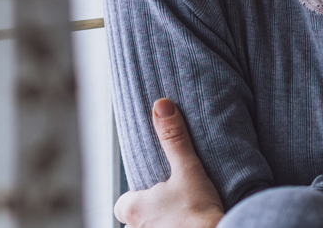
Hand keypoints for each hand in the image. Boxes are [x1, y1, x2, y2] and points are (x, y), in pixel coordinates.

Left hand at [113, 99, 225, 227]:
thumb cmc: (200, 212)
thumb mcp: (188, 169)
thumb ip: (173, 138)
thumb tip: (162, 105)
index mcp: (133, 209)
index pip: (122, 204)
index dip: (137, 200)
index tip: (154, 195)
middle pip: (133, 223)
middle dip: (147, 217)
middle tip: (170, 210)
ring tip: (177, 222)